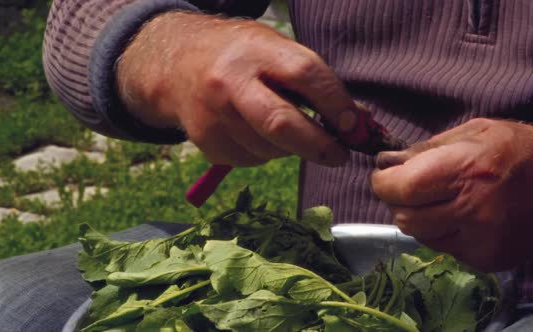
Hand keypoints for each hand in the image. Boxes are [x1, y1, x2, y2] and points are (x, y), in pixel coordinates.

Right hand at [117, 11, 357, 166]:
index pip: (304, 74)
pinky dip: (265, 154)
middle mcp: (229, 83)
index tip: (353, 123)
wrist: (178, 65)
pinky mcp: (205, 142)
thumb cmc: (240, 56)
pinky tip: (257, 134)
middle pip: (281, 124)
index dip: (335, 102)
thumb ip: (311, 79)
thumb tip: (354, 120)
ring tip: (287, 131)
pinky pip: (250, 160)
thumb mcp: (274, 49)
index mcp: (255, 51)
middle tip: (339, 155)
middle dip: (318, 145)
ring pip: (268, 149)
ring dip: (290, 149)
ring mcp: (213, 115)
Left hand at [371, 118, 532, 271]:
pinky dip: (441, 232)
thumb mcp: (477, 131)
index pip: (400, 189)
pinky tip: (461, 216)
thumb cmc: (525, 151)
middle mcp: (472, 211)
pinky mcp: (487, 260)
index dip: (382, 183)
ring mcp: (480, 241)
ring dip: (418, 218)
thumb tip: (390, 162)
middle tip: (409, 187)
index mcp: (467, 171)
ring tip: (439, 199)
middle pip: (404, 218)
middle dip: (397, 201)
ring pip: (420, 236)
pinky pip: (443, 248)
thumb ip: (428, 148)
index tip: (383, 175)